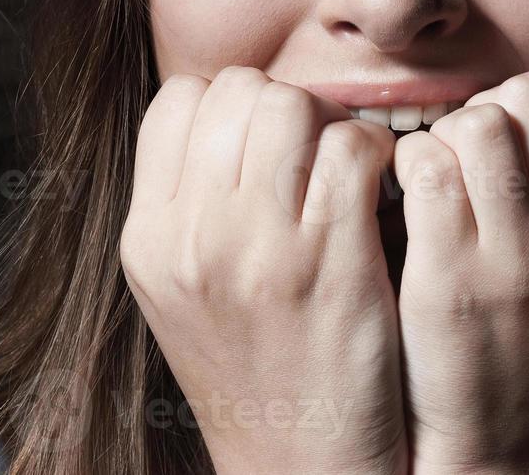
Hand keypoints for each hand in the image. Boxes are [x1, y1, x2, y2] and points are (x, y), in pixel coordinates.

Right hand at [120, 67, 408, 474]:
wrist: (296, 464)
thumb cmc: (252, 365)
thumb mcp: (180, 287)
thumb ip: (187, 202)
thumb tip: (225, 112)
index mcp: (149, 238)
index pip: (179, 100)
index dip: (229, 104)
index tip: (261, 139)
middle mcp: (195, 238)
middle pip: (239, 92)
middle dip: (284, 105)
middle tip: (311, 147)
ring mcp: (263, 250)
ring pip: (293, 108)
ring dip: (329, 123)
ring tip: (343, 164)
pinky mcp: (335, 263)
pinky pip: (352, 150)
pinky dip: (375, 151)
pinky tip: (379, 183)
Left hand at [392, 66, 528, 474]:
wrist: (506, 438)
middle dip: (498, 108)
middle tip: (480, 153)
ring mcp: (518, 258)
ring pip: (478, 120)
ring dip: (450, 133)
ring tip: (447, 171)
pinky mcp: (448, 276)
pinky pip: (425, 163)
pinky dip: (410, 163)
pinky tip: (415, 192)